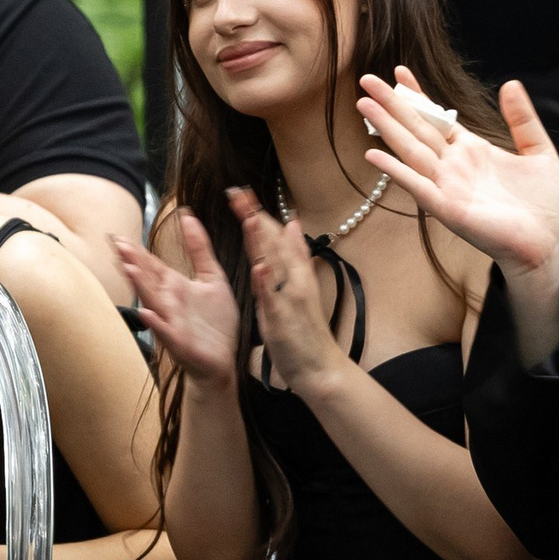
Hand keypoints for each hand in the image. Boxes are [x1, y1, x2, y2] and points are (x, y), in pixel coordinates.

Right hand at [116, 212, 239, 386]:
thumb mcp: (212, 277)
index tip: (119, 237)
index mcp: (174, 286)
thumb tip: (188, 217)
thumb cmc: (214, 321)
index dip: (136, 251)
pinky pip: (166, 330)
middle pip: (147, 278)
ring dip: (140, 286)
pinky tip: (146, 313)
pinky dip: (155, 323)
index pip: (151, 264)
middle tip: (118, 244)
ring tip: (128, 269)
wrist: (223, 358)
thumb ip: (199, 248)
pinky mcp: (180, 341)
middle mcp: (168, 302)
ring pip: (153, 301)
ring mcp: (171, 321)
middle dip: (133, 262)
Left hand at [229, 190, 348, 396]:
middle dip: (256, 217)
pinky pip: (273, 299)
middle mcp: (294, 280)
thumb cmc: (305, 331)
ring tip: (249, 216)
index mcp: (293, 272)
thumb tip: (293, 224)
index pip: (273, 237)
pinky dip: (267, 282)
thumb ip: (294, 256)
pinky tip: (260, 266)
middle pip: (274, 243)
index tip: (241, 193)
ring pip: (275, 264)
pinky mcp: (283, 319)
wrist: (320, 367)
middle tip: (238, 192)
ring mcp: (289, 298)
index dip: (257, 214)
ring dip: (262, 240)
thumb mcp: (298, 288)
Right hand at [359, 70, 558, 283]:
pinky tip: (375, 155)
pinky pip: (418, 186)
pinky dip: (396, 171)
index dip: (418, 95)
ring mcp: (448, 186)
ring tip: (364, 104)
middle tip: (366, 81)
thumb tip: (511, 84)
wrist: (551, 242)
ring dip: (387, 128)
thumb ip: (522, 119)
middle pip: (416, 128)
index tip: (399, 72)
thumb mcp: (539, 150)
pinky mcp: (449, 208)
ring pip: (411, 150)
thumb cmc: (544, 204)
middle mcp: (454, 166)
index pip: (437, 118)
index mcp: (473, 150)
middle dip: (392, 104)